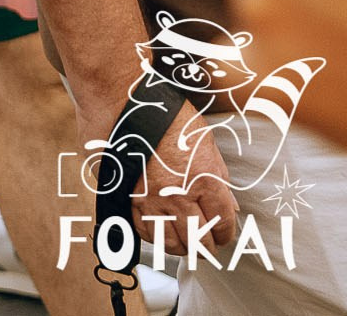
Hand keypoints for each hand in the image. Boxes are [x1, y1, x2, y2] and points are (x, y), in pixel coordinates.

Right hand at [76, 91, 237, 248]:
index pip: (223, 224)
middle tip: (208, 246)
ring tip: (186, 245)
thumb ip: (218, 175)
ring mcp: (149, 198)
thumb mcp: (203, 139)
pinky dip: (154, 237)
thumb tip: (228, 203)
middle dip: (208, 247)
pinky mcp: (124, 196)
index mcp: (204, 179)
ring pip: (171, 242)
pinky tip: (159, 231)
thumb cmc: (162, 111)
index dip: (227, 234)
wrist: (118, 98)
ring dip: (182, 248)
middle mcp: (178, 195)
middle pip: (199, 240)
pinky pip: (142, 230)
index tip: (224, 234)